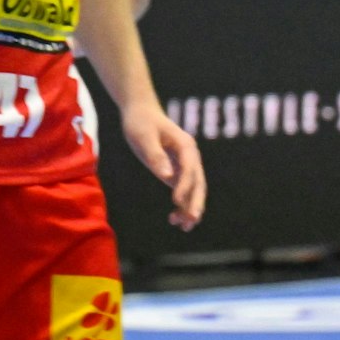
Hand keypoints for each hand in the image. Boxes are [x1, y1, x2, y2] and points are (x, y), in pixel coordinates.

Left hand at [123, 104, 205, 230]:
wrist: (141, 112)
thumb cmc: (141, 122)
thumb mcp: (144, 137)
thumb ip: (156, 156)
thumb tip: (166, 176)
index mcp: (185, 145)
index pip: (189, 168)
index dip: (184, 185)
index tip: (176, 201)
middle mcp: (189, 156)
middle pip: (198, 182)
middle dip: (195, 202)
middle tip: (190, 221)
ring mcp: (184, 164)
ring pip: (193, 189)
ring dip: (190, 207)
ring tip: (184, 226)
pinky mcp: (176, 170)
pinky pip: (183, 189)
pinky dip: (182, 204)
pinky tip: (174, 217)